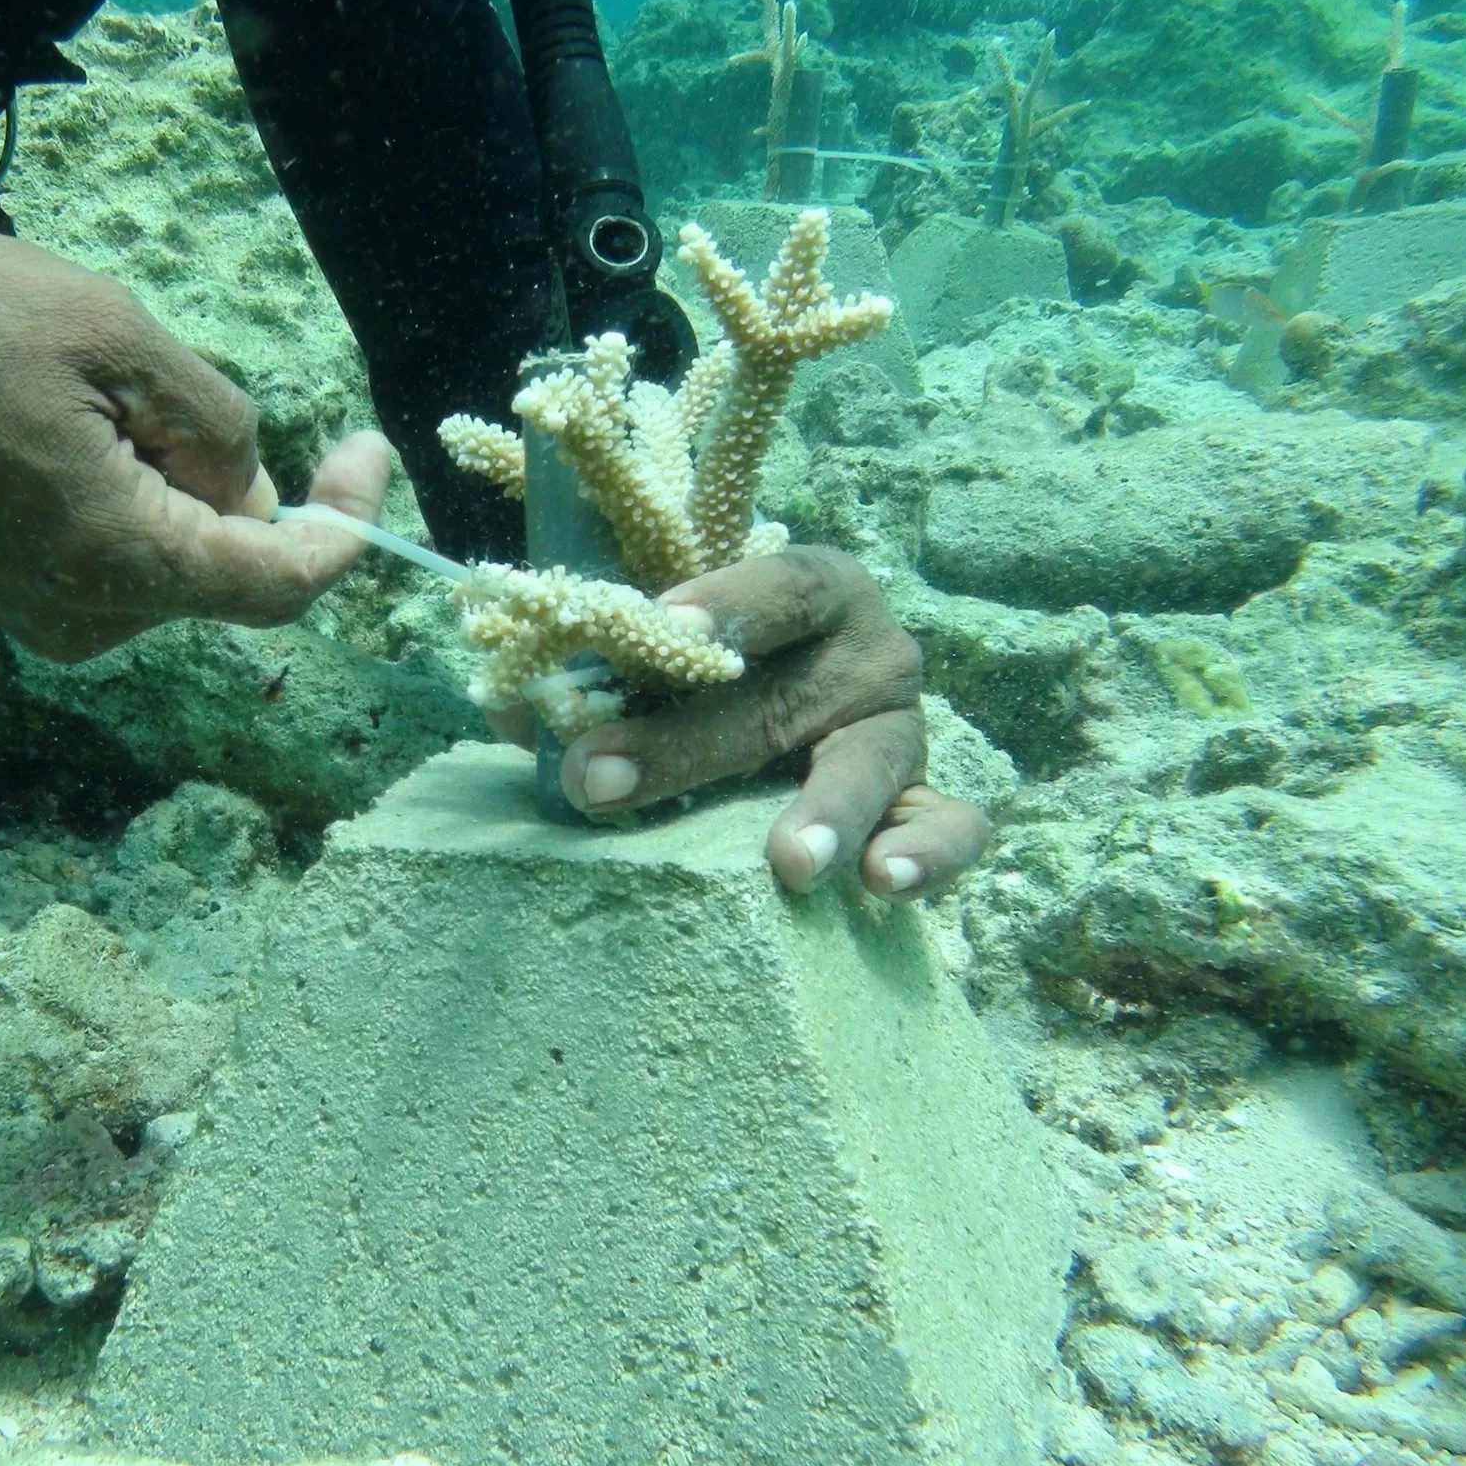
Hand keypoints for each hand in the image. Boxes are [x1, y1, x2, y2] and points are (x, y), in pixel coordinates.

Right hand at [0, 222, 389, 659]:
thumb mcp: (111, 330)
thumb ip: (213, 421)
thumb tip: (255, 492)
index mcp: (116, 560)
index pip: (280, 585)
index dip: (347, 522)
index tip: (369, 444)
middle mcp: (84, 616)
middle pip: (225, 565)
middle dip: (231, 474)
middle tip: (152, 372)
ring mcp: (40, 614)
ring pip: (172, 556)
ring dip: (169, 477)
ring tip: (77, 388)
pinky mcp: (10, 595)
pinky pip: (116, 554)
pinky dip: (126, 491)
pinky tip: (53, 420)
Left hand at [507, 547, 991, 899]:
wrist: (783, 691)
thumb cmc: (703, 661)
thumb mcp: (653, 640)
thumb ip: (591, 659)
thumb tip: (516, 706)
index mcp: (813, 586)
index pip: (782, 582)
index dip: (729, 602)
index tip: (663, 624)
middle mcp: (868, 652)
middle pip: (784, 697)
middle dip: (687, 744)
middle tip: (600, 780)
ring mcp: (901, 730)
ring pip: (870, 765)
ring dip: (828, 811)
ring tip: (789, 863)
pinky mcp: (923, 801)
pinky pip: (950, 828)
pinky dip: (927, 855)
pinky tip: (881, 883)